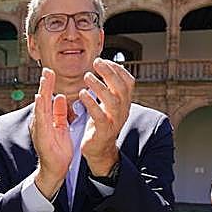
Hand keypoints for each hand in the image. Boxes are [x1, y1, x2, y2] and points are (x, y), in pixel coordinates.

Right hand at [29, 68, 72, 197]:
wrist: (55, 168)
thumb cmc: (58, 149)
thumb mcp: (61, 127)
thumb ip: (59, 112)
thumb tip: (60, 97)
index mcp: (46, 118)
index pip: (47, 98)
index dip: (48, 85)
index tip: (50, 72)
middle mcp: (41, 121)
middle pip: (42, 99)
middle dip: (44, 84)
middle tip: (47, 69)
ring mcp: (39, 128)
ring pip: (40, 106)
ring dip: (42, 91)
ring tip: (45, 79)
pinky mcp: (41, 135)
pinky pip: (41, 119)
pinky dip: (40, 108)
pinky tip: (41, 98)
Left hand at [80, 58, 133, 174]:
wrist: (100, 150)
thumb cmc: (101, 124)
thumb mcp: (107, 105)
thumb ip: (108, 88)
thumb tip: (103, 66)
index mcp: (124, 103)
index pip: (128, 82)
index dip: (118, 69)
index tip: (103, 60)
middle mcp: (122, 111)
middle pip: (122, 88)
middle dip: (110, 73)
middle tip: (96, 63)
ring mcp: (114, 121)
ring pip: (113, 101)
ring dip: (100, 86)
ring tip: (87, 77)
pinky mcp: (103, 131)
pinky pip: (100, 116)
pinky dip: (91, 104)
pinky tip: (82, 94)